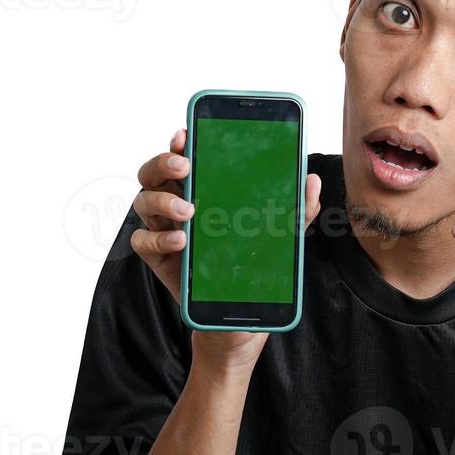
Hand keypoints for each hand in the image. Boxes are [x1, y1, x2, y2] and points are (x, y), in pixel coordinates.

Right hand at [132, 128, 321, 368]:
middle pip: (154, 173)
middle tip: (185, 166)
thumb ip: (297, 210)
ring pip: (143, 200)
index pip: (186, 158)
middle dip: (164, 162)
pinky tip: (180, 239)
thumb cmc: (254, 269)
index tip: (187, 133)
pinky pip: (142, 239)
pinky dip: (157, 236)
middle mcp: (178, 204)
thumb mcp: (282, 238)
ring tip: (188, 209)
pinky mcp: (158, 257)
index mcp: (204, 191)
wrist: (237, 321)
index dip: (181, 142)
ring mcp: (164, 229)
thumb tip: (312, 181)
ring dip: (162, 199)